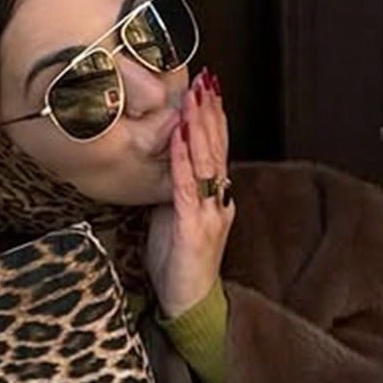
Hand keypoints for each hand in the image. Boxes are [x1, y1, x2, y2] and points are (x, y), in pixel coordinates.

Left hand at [145, 67, 235, 319]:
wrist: (188, 304)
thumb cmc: (178, 263)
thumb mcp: (176, 218)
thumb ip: (177, 191)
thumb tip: (164, 162)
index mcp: (216, 197)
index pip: (217, 149)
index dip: (215, 117)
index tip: (208, 86)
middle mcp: (218, 201)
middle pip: (216, 147)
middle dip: (210, 111)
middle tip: (206, 78)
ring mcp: (209, 213)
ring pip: (205, 161)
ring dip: (198, 126)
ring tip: (193, 96)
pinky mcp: (193, 228)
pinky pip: (187, 187)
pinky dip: (182, 159)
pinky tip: (177, 136)